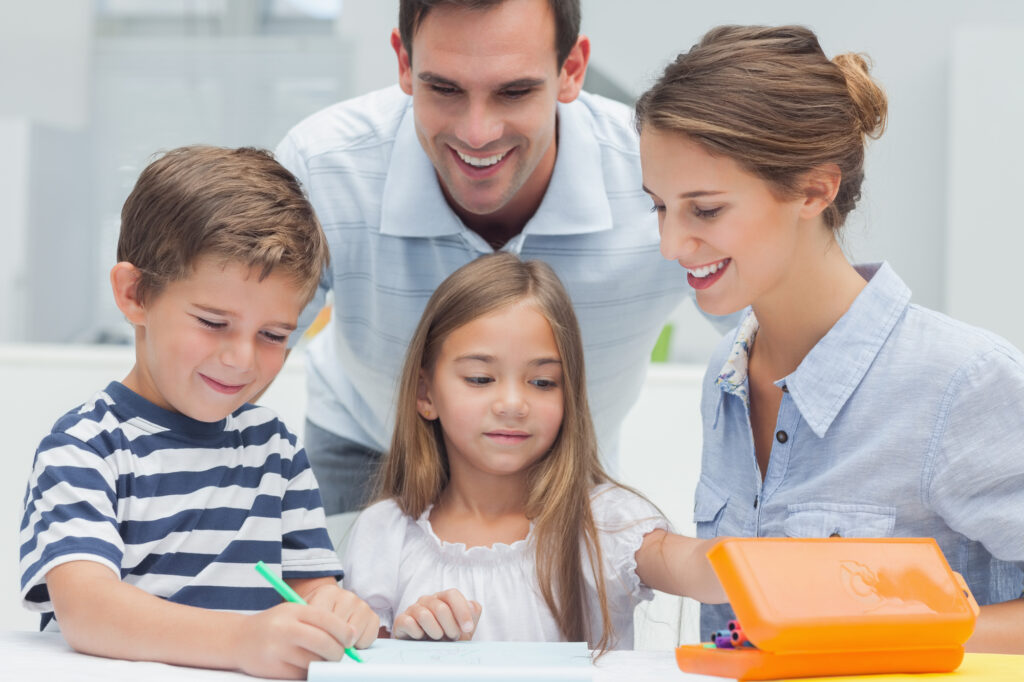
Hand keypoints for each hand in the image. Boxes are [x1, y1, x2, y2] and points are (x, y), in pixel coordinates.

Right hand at [231, 602, 357, 678]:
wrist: (239, 639)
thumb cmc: (275, 625)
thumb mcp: (294, 612)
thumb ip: (319, 620)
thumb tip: (350, 636)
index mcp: (293, 611)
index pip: (326, 619)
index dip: (343, 630)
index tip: (351, 638)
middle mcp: (285, 629)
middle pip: (324, 643)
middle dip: (338, 651)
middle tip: (339, 653)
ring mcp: (278, 650)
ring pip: (314, 661)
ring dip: (323, 663)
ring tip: (321, 658)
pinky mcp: (274, 669)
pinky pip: (302, 674)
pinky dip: (309, 671)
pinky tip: (304, 665)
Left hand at [303, 582, 379, 648]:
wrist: (330, 603)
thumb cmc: (315, 613)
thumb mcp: (304, 614)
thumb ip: (307, 624)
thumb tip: (316, 644)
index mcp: (328, 593)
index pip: (323, 619)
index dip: (317, 636)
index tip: (312, 642)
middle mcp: (348, 597)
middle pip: (338, 630)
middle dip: (331, 641)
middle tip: (325, 642)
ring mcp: (362, 606)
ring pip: (353, 637)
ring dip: (344, 644)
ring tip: (337, 638)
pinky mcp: (374, 617)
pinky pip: (366, 640)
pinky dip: (358, 645)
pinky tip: (350, 638)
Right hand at [393, 589, 481, 640]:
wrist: (426, 654)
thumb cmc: (447, 639)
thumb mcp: (464, 630)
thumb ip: (473, 615)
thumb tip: (472, 606)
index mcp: (443, 598)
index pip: (452, 594)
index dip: (462, 611)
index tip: (468, 628)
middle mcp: (427, 600)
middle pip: (441, 607)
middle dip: (450, 626)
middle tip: (452, 637)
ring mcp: (413, 609)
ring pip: (425, 615)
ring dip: (435, 631)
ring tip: (438, 639)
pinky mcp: (400, 621)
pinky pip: (408, 623)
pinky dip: (418, 634)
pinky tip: (421, 638)